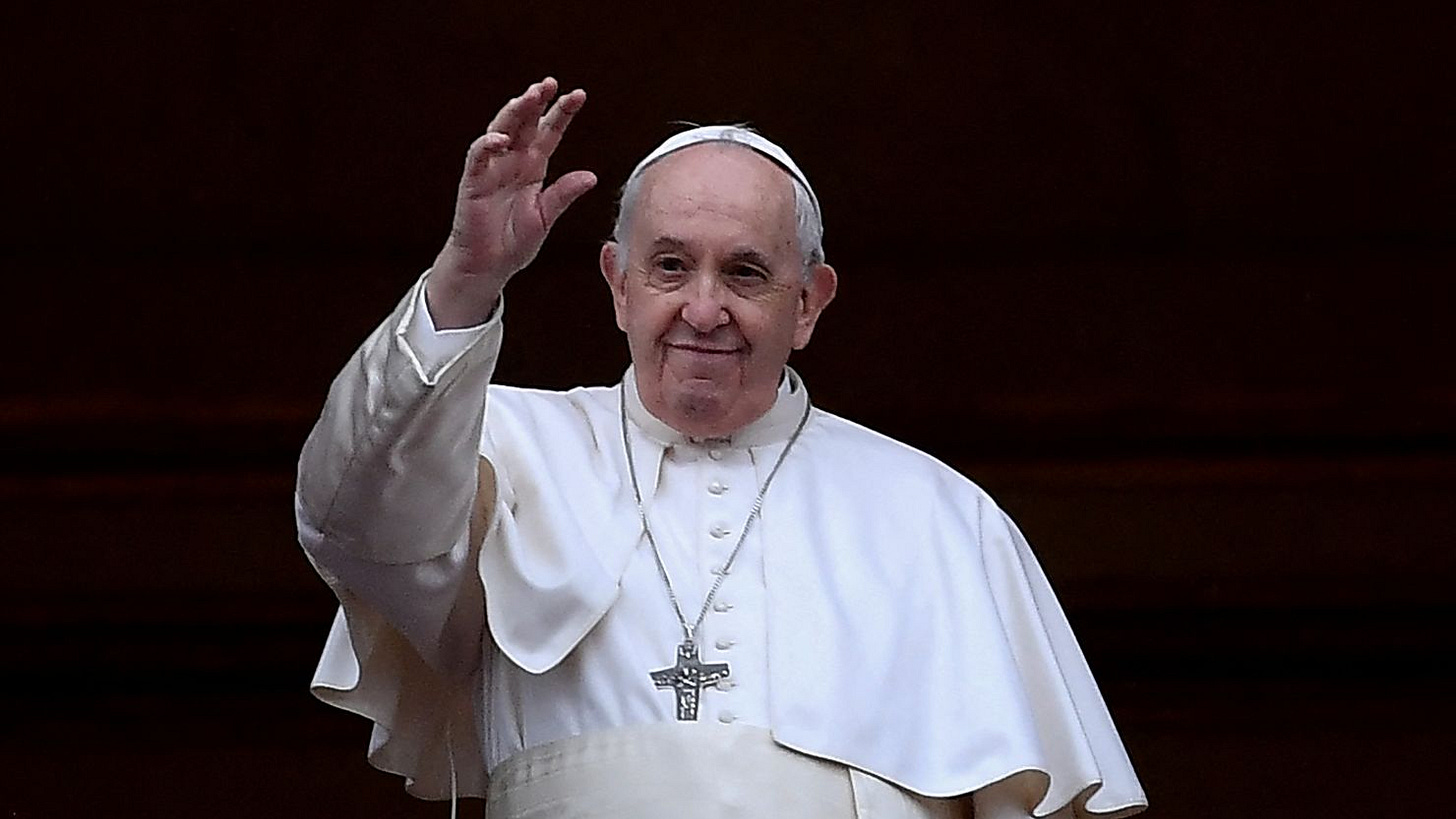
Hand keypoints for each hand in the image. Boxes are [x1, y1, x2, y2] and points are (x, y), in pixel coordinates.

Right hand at [427, 78, 596, 327]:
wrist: (488, 267)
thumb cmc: (514, 243)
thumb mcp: (545, 217)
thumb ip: (564, 195)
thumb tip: (591, 176)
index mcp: (533, 168)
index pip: (549, 133)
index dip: (562, 113)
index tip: (578, 95)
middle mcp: (512, 162)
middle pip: (525, 124)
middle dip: (536, 102)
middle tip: (550, 83)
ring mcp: (491, 169)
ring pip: (501, 130)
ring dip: (514, 113)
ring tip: (528, 97)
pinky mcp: (473, 182)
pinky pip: (478, 157)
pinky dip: (487, 145)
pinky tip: (501, 138)